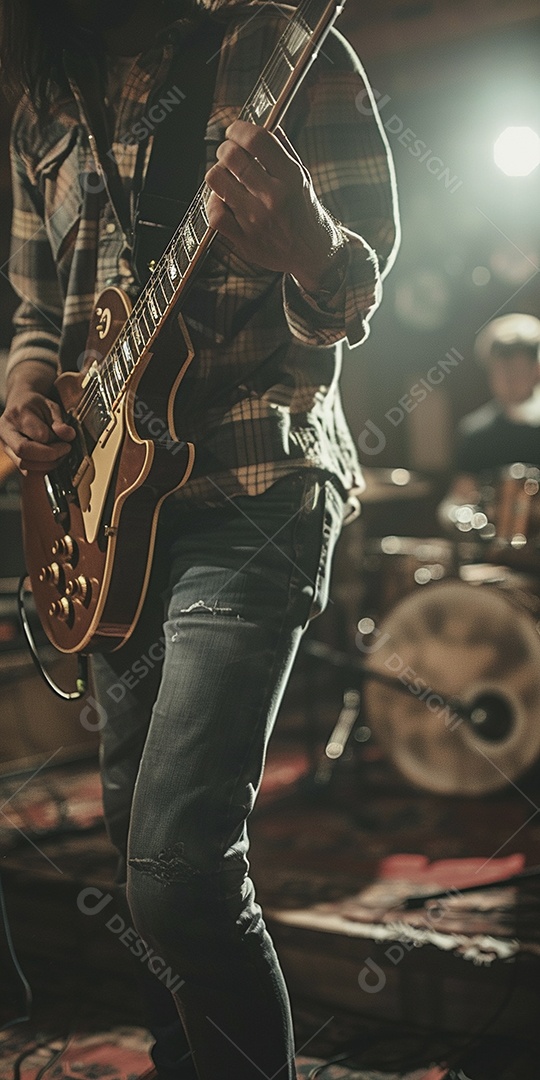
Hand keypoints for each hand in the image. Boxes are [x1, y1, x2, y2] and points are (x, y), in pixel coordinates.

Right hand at [0, 369, 74, 474]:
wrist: (21, 406)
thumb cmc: (38, 406)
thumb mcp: (52, 407)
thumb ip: (60, 422)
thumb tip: (69, 436)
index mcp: (18, 414)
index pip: (39, 434)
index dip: (56, 442)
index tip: (68, 443)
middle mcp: (6, 430)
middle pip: (23, 451)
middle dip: (49, 456)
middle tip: (65, 451)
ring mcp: (5, 445)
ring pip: (24, 464)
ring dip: (47, 464)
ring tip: (59, 455)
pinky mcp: (10, 456)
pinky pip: (25, 470)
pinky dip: (41, 469)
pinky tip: (51, 461)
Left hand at [205, 120, 344, 293]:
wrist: (313, 255)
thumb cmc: (306, 213)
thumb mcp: (303, 179)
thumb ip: (284, 152)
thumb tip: (268, 125)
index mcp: (291, 178)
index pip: (257, 139)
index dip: (239, 129)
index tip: (235, 131)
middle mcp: (273, 197)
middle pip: (231, 156)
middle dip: (225, 149)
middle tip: (228, 154)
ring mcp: (257, 220)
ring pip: (216, 181)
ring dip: (217, 173)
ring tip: (226, 177)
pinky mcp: (244, 239)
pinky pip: (214, 214)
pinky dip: (214, 202)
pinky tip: (223, 200)